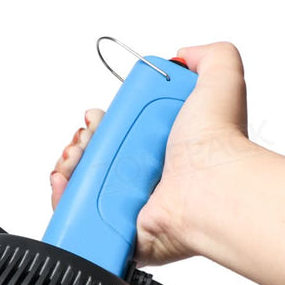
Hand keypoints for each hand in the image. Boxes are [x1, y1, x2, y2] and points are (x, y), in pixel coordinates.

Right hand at [50, 42, 250, 265]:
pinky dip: (64, 199)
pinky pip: (80, 216)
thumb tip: (186, 56)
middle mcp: (145, 175)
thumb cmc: (214, 142)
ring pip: (83, 184)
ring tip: (74, 159)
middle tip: (84, 141)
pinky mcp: (117, 228)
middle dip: (79, 143)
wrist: (209, 189)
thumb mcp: (221, 81)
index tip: (95, 119)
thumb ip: (211, 57)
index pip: (117, 132)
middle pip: (95, 157)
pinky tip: (63, 182)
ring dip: (68, 167)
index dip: (99, 123)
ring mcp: (129, 203)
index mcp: (161, 146)